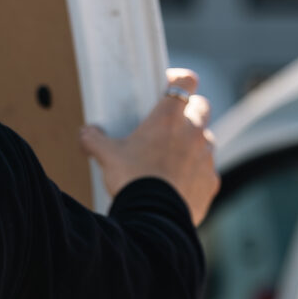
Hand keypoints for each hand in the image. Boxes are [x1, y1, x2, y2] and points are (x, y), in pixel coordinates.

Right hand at [79, 68, 219, 224]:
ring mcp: (206, 157)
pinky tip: (178, 184)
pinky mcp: (211, 181)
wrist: (152, 218)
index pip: (185, 81)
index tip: (166, 86)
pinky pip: (207, 171)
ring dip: (194, 143)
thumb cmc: (132, 180)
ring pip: (207, 139)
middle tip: (170, 124)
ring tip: (171, 157)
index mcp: (168, 118)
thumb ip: (94, 140)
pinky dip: (196, 173)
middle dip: (190, 110)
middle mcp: (193, 132)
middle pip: (202, 107)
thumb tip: (86, 134)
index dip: (178, 80)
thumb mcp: (106, 156)